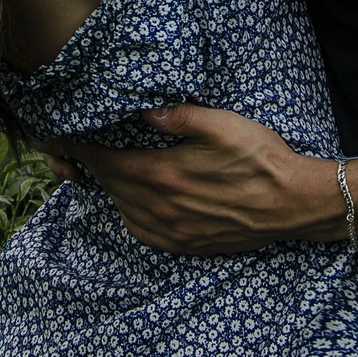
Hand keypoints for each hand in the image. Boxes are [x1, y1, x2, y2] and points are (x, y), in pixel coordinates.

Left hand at [43, 105, 341, 254]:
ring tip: (115, 170)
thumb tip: (142, 110)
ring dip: (114, 191)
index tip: (63, 138)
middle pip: (110, 187)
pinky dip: (132, 215)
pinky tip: (139, 202)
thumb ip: (178, 116)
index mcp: (163, 175)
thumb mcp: (222, 125)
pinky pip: (143, 233)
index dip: (80, 150)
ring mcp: (173, 232)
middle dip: (95, 167)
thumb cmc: (262, 159)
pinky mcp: (187, 246)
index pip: (104, 163)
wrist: (294, 204)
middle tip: (87, 149)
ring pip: (124, 211)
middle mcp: (161, 209)